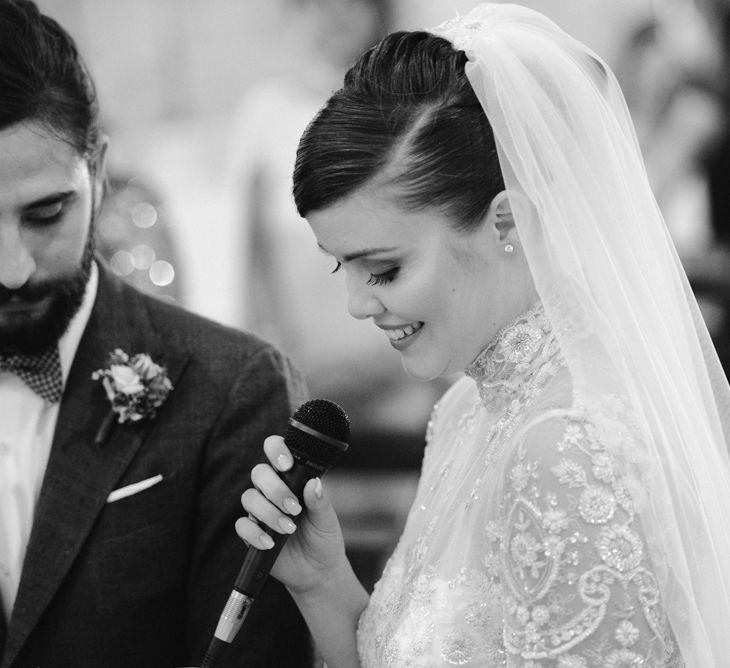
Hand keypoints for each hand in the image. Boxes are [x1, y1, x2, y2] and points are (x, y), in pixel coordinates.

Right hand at [236, 435, 347, 594]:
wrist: (318, 571)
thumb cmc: (323, 538)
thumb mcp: (327, 520)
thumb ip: (320, 501)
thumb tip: (313, 483)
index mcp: (292, 478)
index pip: (276, 451)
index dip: (276, 450)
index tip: (287, 464)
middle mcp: (273, 490)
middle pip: (259, 473)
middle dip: (275, 488)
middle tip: (294, 507)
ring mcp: (260, 511)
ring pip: (249, 497)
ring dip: (268, 512)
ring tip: (289, 528)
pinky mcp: (251, 533)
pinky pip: (241, 525)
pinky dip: (255, 533)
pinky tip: (271, 543)